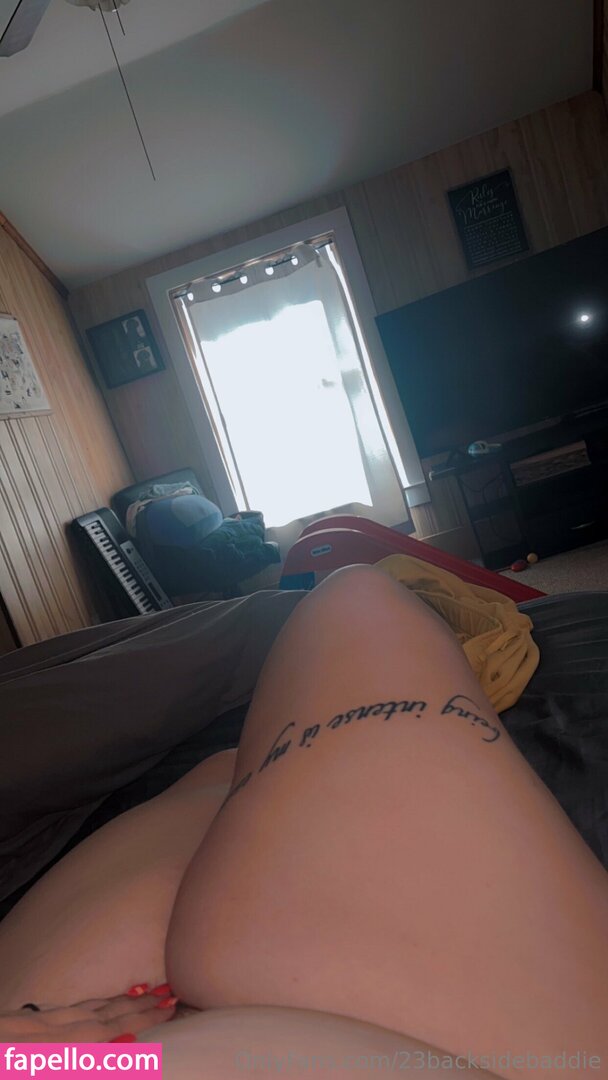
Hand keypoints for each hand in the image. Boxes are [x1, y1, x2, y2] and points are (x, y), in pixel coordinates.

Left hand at [0, 988, 176, 1042]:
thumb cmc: (7, 1058)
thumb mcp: (49, 1063)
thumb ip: (90, 1059)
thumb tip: (128, 1043)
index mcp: (58, 1047)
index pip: (112, 1028)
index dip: (144, 1017)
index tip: (173, 1005)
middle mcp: (48, 1030)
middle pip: (102, 1013)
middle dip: (138, 1005)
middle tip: (171, 993)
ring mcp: (29, 1023)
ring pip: (82, 1008)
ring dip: (115, 1002)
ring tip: (142, 993)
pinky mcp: (13, 1021)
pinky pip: (60, 1009)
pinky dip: (83, 1005)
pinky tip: (87, 1006)